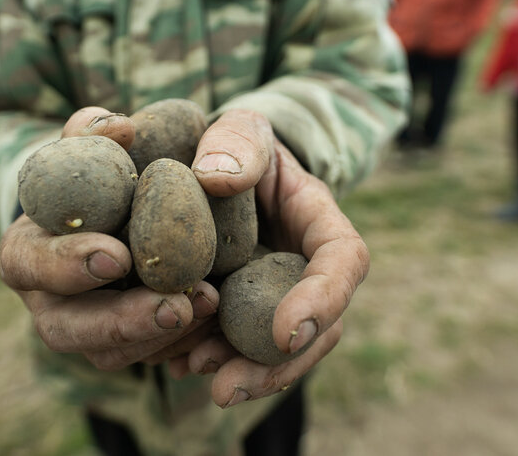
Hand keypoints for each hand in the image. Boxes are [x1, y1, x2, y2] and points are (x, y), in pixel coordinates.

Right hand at [0, 107, 219, 370]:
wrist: (147, 199)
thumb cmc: (116, 164)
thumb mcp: (105, 137)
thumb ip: (100, 129)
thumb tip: (118, 127)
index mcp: (29, 246)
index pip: (28, 262)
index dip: (66, 264)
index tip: (118, 256)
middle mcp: (49, 296)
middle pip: (64, 328)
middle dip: (118, 322)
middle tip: (172, 306)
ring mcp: (86, 327)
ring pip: (109, 354)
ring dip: (159, 336)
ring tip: (208, 306)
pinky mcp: (126, 344)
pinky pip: (147, 357)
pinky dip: (183, 342)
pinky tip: (218, 316)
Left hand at [181, 109, 369, 407]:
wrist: (218, 167)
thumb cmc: (236, 144)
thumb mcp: (241, 129)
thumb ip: (237, 143)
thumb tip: (215, 177)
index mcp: (320, 224)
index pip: (344, 262)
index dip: (323, 299)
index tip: (285, 331)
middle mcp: (305, 270)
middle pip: (315, 328)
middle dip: (276, 364)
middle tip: (228, 388)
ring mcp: (275, 296)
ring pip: (275, 349)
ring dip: (241, 372)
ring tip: (194, 376)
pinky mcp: (242, 311)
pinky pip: (235, 344)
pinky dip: (209, 359)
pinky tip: (173, 364)